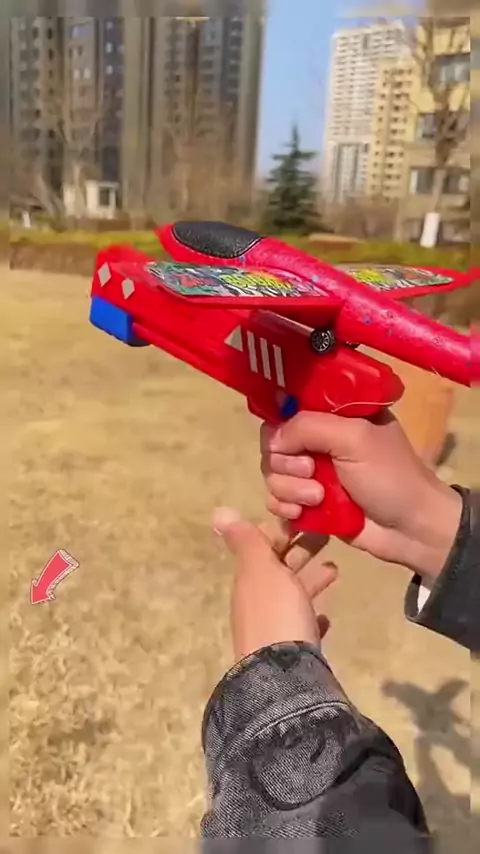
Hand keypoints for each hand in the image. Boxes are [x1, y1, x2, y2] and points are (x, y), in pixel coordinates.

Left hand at [213, 508, 337, 661]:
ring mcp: (273, 628)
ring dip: (310, 580)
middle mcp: (257, 602)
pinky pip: (302, 627)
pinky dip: (312, 617)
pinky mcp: (290, 653)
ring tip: (336, 569)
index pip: (261, 546)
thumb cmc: (277, 613)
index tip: (305, 516)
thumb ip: (246, 541)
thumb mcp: (261, 570)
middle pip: (278, 569)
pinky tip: (326, 617)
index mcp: (250, 578)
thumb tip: (218, 512)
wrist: (283, 679)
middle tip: (328, 536)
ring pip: (292, 595)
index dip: (280, 530)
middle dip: (299, 551)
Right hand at [261, 411, 462, 581]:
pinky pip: (276, 500)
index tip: (290, 441)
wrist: (410, 529)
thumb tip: (272, 441)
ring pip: (272, 474)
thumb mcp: (354, 438)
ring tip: (318, 498)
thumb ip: (309, 427)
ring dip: (290, 489)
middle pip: (273, 444)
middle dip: (287, 463)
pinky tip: (302, 514)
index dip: (282, 425)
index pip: (288, 408)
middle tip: (311, 471)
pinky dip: (285, 507)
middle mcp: (319, 441)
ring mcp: (311, 473)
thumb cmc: (390, 476)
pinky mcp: (307, 503)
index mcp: (334, 415)